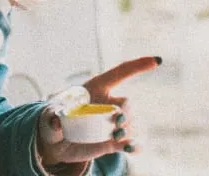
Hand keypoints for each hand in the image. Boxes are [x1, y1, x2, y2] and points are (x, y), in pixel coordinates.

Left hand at [37, 56, 161, 165]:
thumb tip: (57, 121)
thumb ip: (53, 116)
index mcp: (97, 88)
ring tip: (115, 137)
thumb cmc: (54, 120)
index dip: (139, 65)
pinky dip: (135, 145)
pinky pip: (132, 142)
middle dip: (127, 112)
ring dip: (128, 130)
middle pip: (128, 104)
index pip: (122, 72)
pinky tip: (130, 148)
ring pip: (131, 124)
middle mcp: (109, 103)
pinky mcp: (114, 141)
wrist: (57, 142)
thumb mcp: (51, 115)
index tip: (157, 60)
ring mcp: (113, 123)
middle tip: (116, 122)